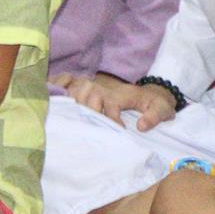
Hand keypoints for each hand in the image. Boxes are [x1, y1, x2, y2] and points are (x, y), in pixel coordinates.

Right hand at [54, 74, 174, 130]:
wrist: (153, 95)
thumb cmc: (157, 104)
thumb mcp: (163, 110)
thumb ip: (154, 116)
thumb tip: (140, 126)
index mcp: (124, 94)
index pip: (111, 102)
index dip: (110, 117)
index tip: (116, 130)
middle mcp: (107, 89)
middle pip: (90, 92)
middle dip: (87, 109)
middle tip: (88, 125)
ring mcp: (98, 88)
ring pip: (78, 88)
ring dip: (73, 100)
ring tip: (70, 116)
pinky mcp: (91, 91)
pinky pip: (70, 83)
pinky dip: (60, 85)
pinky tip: (51, 94)